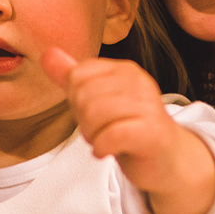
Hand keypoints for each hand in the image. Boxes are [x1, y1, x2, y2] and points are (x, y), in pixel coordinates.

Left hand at [45, 46, 214, 213]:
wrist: (166, 160)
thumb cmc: (129, 128)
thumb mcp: (97, 99)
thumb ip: (72, 77)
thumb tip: (47, 53)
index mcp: (124, 69)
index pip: (78, 75)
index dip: (75, 99)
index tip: (93, 113)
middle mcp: (138, 82)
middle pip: (83, 95)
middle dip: (83, 120)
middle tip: (101, 130)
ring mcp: (148, 106)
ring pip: (94, 114)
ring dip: (92, 136)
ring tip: (105, 140)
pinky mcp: (152, 132)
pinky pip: (111, 135)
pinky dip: (101, 148)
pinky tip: (108, 151)